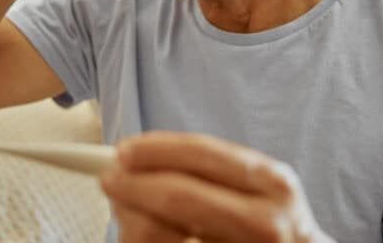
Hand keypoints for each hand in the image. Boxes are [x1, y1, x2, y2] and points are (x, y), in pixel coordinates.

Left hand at [100, 132, 334, 242]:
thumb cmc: (267, 224)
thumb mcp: (254, 188)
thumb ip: (207, 174)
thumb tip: (135, 163)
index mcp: (273, 183)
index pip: (203, 155)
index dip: (157, 149)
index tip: (124, 150)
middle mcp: (268, 221)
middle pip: (180, 196)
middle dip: (134, 186)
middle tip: (109, 179)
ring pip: (166, 231)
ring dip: (137, 220)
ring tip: (130, 213)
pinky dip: (148, 240)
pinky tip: (153, 237)